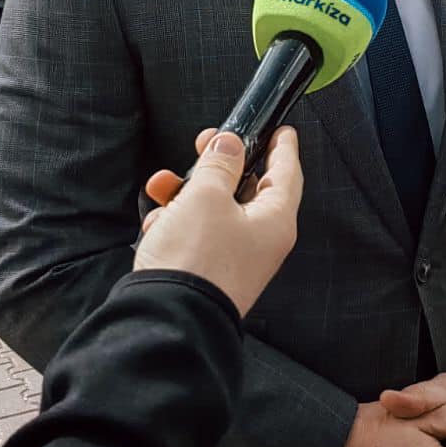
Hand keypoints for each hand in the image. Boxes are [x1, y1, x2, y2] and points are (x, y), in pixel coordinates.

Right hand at [133, 127, 300, 318]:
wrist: (167, 318)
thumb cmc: (195, 260)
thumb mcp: (206, 196)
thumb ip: (219, 164)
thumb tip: (230, 145)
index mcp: (275, 221)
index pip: (287, 172)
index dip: (282, 146)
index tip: (281, 129)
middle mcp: (261, 240)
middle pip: (248, 188)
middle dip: (219, 165)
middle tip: (205, 144)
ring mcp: (234, 257)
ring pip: (215, 209)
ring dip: (188, 192)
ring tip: (163, 186)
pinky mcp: (209, 269)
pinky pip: (197, 233)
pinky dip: (177, 221)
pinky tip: (158, 222)